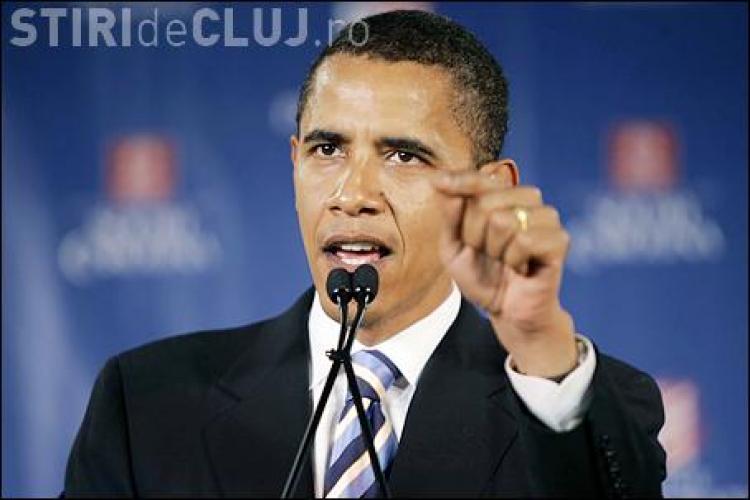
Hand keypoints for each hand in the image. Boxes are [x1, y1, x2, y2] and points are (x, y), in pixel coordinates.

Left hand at [432, 170, 577, 377]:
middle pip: (485, 202)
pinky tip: (520, 268)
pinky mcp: (559, 239)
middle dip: (474, 235)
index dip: (459, 180)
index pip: (480, 179)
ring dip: (495, 250)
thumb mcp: (453, 249)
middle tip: (486, 253)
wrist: (507, 312)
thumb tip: (443, 186)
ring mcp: (545, 217)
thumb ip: (448, 218)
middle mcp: (526, 200)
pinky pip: (525, 240)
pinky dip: (514, 260)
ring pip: (504, 220)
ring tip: (503, 260)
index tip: (436, 181)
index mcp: (501, 197)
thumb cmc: (483, 277)